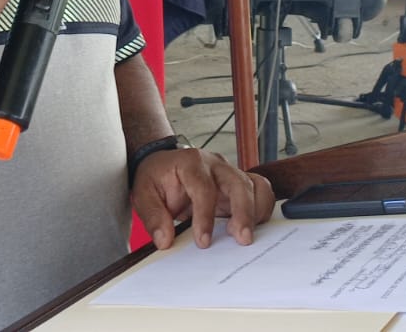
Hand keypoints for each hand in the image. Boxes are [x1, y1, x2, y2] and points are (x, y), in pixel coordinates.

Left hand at [131, 148, 275, 249]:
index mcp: (190, 162)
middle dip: (243, 212)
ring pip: (255, 186)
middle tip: (242, 239)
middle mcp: (215, 164)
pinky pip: (261, 191)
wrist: (164, 164)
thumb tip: (164, 240)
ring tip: (245, 235)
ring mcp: (230, 172)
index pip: (204, 188)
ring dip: (256, 212)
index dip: (205, 216)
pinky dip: (262, 208)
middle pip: (238, 183)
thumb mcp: (143, 193)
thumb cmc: (157, 177)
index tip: (203, 242)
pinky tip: (253, 226)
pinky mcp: (240, 183)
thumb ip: (153, 216)